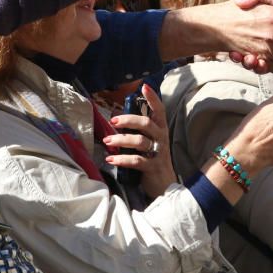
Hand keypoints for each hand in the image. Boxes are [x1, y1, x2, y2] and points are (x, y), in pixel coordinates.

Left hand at [104, 84, 176, 198]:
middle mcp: (161, 138)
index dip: (153, 98)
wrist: (165, 185)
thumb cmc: (153, 159)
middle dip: (129, 120)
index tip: (144, 87)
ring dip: (121, 140)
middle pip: (146, 123)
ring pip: (140, 141)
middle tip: (113, 121)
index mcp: (160, 129)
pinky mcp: (152, 167)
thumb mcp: (150, 142)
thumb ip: (139, 131)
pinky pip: (136, 161)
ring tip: (107, 142)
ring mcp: (158, 153)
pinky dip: (122, 159)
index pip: (159, 110)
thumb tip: (117, 119)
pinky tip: (111, 159)